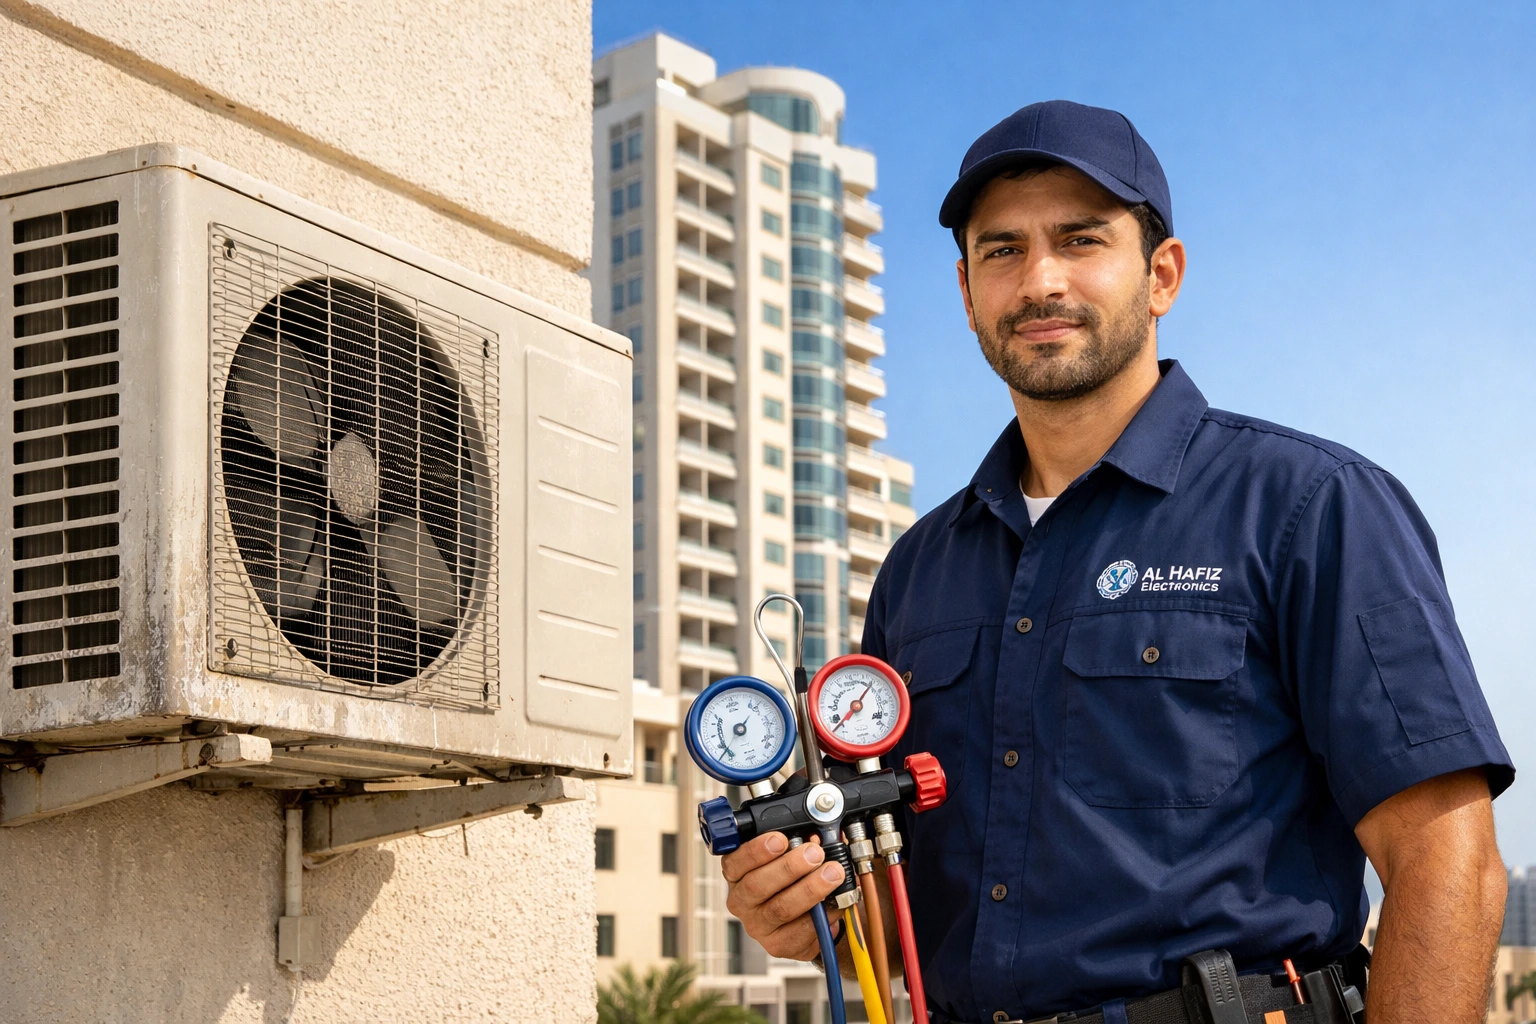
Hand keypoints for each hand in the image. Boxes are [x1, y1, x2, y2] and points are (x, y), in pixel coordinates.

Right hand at [722, 832, 845, 959]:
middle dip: (789, 867)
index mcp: (737, 875)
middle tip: (814, 854)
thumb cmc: (791, 879)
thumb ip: (797, 844)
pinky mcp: (779, 946)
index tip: (780, 839)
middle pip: (757, 886)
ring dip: (810, 889)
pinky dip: (823, 914)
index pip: (734, 863)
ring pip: (781, 909)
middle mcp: (742, 903)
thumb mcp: (787, 856)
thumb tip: (818, 836)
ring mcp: (759, 927)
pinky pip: (801, 932)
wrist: (803, 916)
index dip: (756, 851)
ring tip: (832, 873)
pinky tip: (836, 901)